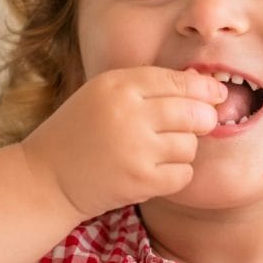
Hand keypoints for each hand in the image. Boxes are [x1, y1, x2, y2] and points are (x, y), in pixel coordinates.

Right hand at [21, 66, 226, 220]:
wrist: (45, 178)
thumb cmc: (79, 133)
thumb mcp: (103, 94)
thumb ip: (147, 86)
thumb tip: (200, 83)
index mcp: (118, 85)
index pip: (179, 81)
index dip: (204, 89)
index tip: (216, 95)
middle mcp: (128, 113)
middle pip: (193, 112)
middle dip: (202, 119)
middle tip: (198, 124)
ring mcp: (135, 148)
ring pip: (190, 145)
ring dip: (182, 149)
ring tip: (158, 151)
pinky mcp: (140, 181)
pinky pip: (183, 174)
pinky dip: (175, 174)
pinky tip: (155, 171)